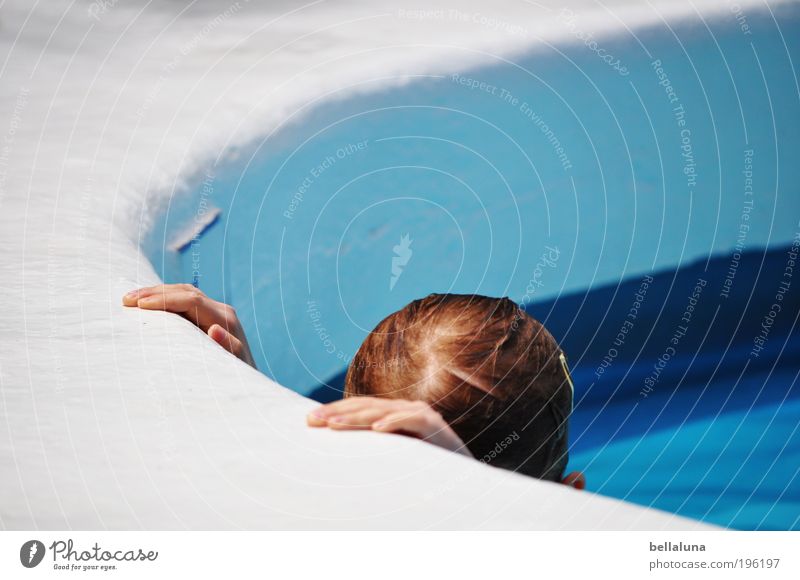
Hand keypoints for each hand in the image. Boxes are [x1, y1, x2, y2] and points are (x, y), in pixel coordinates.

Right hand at [123, 284, 256, 367]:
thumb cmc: (237, 379)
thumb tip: (214, 329)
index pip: (191, 301)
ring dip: (157, 292)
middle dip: (155, 292)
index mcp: (226, 320)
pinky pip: (184, 301)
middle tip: (127, 299)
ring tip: (130, 299)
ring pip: (184, 293)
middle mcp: (222, 311)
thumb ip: (228, 348)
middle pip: (186, 291)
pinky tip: (145, 303)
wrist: (249, 383)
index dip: (164, 300)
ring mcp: (216, 312)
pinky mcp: (209, 316)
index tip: (139, 306)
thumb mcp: (233, 368)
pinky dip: (164, 299)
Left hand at [307, 397, 471, 456]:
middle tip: (312, 421)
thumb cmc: (427, 471)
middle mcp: (405, 409)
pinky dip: (394, 422)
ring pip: (383, 411)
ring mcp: (421, 415)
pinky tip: (377, 429)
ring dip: (357, 417)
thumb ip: (373, 454)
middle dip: (337, 412)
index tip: (308, 422)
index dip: (334, 412)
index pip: (359, 408)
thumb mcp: (393, 460)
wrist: (468, 479)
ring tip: (333, 424)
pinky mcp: (435, 426)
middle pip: (365, 406)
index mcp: (393, 415)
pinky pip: (412, 420)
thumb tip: (336, 463)